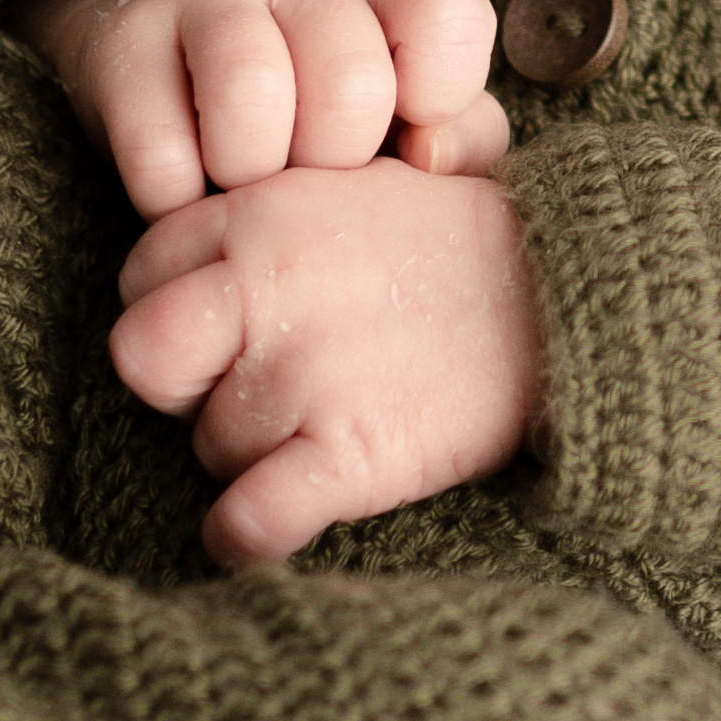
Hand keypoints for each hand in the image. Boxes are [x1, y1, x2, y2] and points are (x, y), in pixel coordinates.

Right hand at [23, 0, 511, 215]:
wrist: (175, 84)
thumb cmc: (324, 125)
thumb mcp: (408, 123)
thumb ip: (463, 140)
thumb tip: (432, 155)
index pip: (448, 13)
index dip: (440, 93)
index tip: (406, 132)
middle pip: (350, 82)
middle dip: (334, 163)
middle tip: (309, 175)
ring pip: (251, 94)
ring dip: (251, 175)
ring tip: (247, 182)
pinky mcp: (125, 40)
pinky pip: (159, 149)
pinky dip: (177, 200)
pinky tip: (186, 191)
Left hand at [114, 161, 548, 566]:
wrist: (579, 300)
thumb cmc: (463, 246)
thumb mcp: (354, 184)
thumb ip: (267, 217)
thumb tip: (208, 272)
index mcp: (256, 210)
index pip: (141, 277)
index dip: (179, 311)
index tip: (230, 330)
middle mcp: (263, 285)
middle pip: (144, 358)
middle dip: (182, 384)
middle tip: (249, 387)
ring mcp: (302, 373)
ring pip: (209, 447)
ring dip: (257, 455)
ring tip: (334, 422)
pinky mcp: (347, 455)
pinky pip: (246, 519)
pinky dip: (247, 537)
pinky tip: (270, 524)